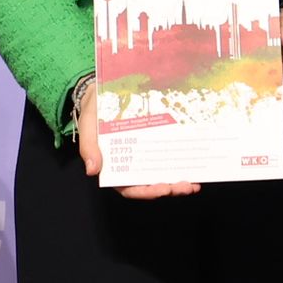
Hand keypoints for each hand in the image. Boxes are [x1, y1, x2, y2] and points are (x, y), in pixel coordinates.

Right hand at [73, 82, 199, 198]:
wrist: (101, 91)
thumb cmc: (94, 112)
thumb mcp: (88, 125)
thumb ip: (89, 146)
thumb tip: (92, 170)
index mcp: (114, 167)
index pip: (130, 187)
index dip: (146, 191)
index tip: (162, 188)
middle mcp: (131, 165)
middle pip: (150, 184)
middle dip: (169, 189)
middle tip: (186, 186)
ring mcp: (144, 156)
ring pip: (161, 175)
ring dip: (177, 182)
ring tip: (193, 183)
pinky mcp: (154, 144)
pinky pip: (167, 157)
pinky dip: (180, 164)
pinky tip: (194, 166)